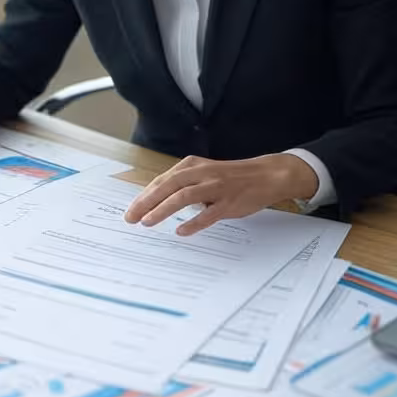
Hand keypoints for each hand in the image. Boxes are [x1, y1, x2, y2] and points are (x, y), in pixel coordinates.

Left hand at [124, 154, 318, 234]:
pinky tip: (181, 231)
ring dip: (164, 209)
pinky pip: (209, 213)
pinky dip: (194, 222)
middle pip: (168, 186)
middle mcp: (202, 173)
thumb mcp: (204, 173)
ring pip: (184, 196)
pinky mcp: (230, 202)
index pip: (162, 180)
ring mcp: (216, 187)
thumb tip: (157, 201)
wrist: (266, 175)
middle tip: (131, 218)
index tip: (130, 211)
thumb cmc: (231, 177)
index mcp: (193, 165)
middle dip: (147, 202)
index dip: (144, 196)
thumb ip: (183, 184)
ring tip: (148, 222)